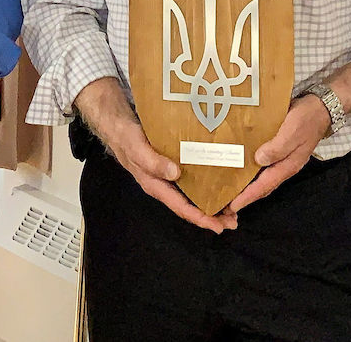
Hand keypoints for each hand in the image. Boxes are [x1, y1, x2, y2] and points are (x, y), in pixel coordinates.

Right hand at [74, 78, 232, 234]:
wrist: (117, 123)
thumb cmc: (125, 137)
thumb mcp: (136, 147)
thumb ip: (152, 161)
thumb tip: (175, 174)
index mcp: (155, 185)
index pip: (180, 207)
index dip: (200, 218)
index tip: (219, 226)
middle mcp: (164, 184)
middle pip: (189, 206)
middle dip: (211, 216)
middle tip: (233, 220)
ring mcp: (168, 175)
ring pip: (192, 195)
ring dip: (211, 203)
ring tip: (231, 207)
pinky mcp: (172, 164)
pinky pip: (191, 180)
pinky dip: (206, 184)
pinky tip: (218, 181)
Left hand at [225, 95, 329, 213]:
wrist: (320, 108)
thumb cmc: (305, 120)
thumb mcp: (292, 132)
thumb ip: (277, 147)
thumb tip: (259, 160)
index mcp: (287, 166)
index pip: (264, 186)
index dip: (248, 197)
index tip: (233, 207)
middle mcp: (283, 165)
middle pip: (262, 186)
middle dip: (245, 196)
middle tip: (226, 204)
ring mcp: (281, 158)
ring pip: (261, 176)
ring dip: (246, 184)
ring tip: (228, 187)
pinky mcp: (277, 148)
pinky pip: (261, 163)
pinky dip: (250, 168)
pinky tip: (238, 164)